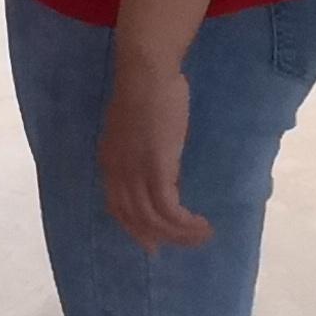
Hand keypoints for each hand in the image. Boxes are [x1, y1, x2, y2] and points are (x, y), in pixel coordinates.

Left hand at [98, 47, 212, 249]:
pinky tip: (201, 223)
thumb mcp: (138, 127)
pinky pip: (169, 210)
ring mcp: (134, 172)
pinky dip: (185, 223)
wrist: (145, 71)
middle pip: (135, 220)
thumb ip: (143, 149)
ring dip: (181, 234)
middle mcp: (118, 172)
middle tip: (187, 244)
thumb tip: (163, 166)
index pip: (117, 207)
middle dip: (162, 238)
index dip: (135, 229)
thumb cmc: (147, 90)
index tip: (152, 244)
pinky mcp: (156, 169)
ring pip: (154, 220)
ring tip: (204, 234)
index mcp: (110, 161)